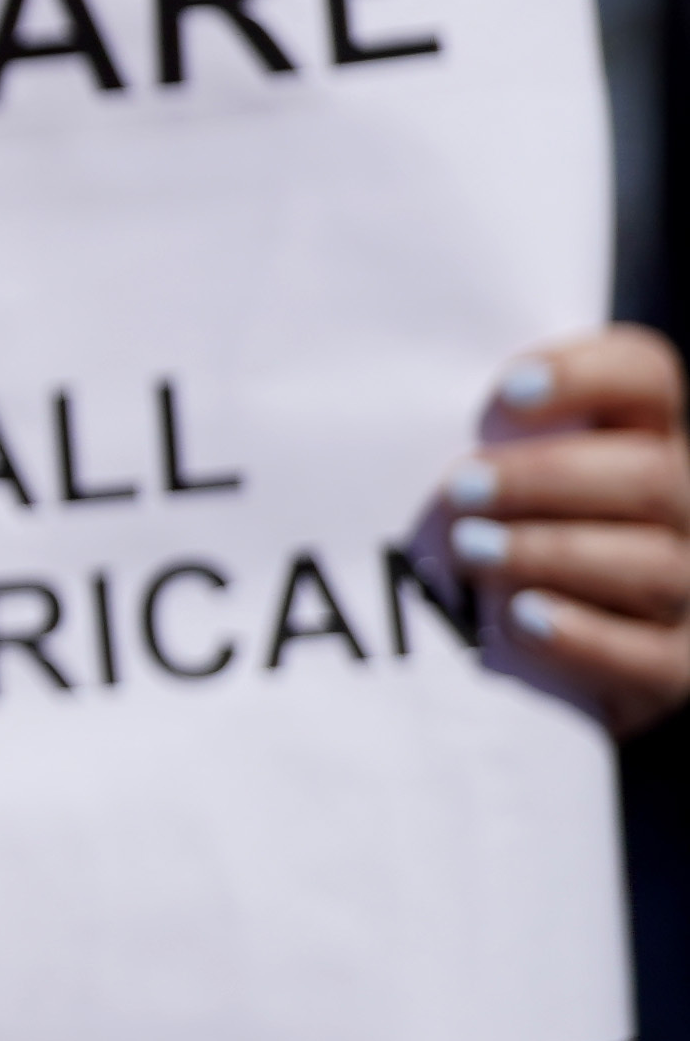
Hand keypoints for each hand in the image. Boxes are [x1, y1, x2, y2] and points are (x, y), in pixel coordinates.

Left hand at [427, 326, 689, 729]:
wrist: (541, 660)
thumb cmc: (497, 538)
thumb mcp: (490, 477)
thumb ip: (471, 435)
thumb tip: (382, 401)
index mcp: (642, 438)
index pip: (647, 376)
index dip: (586, 375)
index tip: (506, 394)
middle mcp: (682, 506)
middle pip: (652, 473)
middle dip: (547, 478)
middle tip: (459, 489)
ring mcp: (689, 588)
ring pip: (653, 562)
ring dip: (550, 552)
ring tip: (470, 549)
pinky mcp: (677, 666)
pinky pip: (650, 654)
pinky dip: (581, 636)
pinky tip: (520, 616)